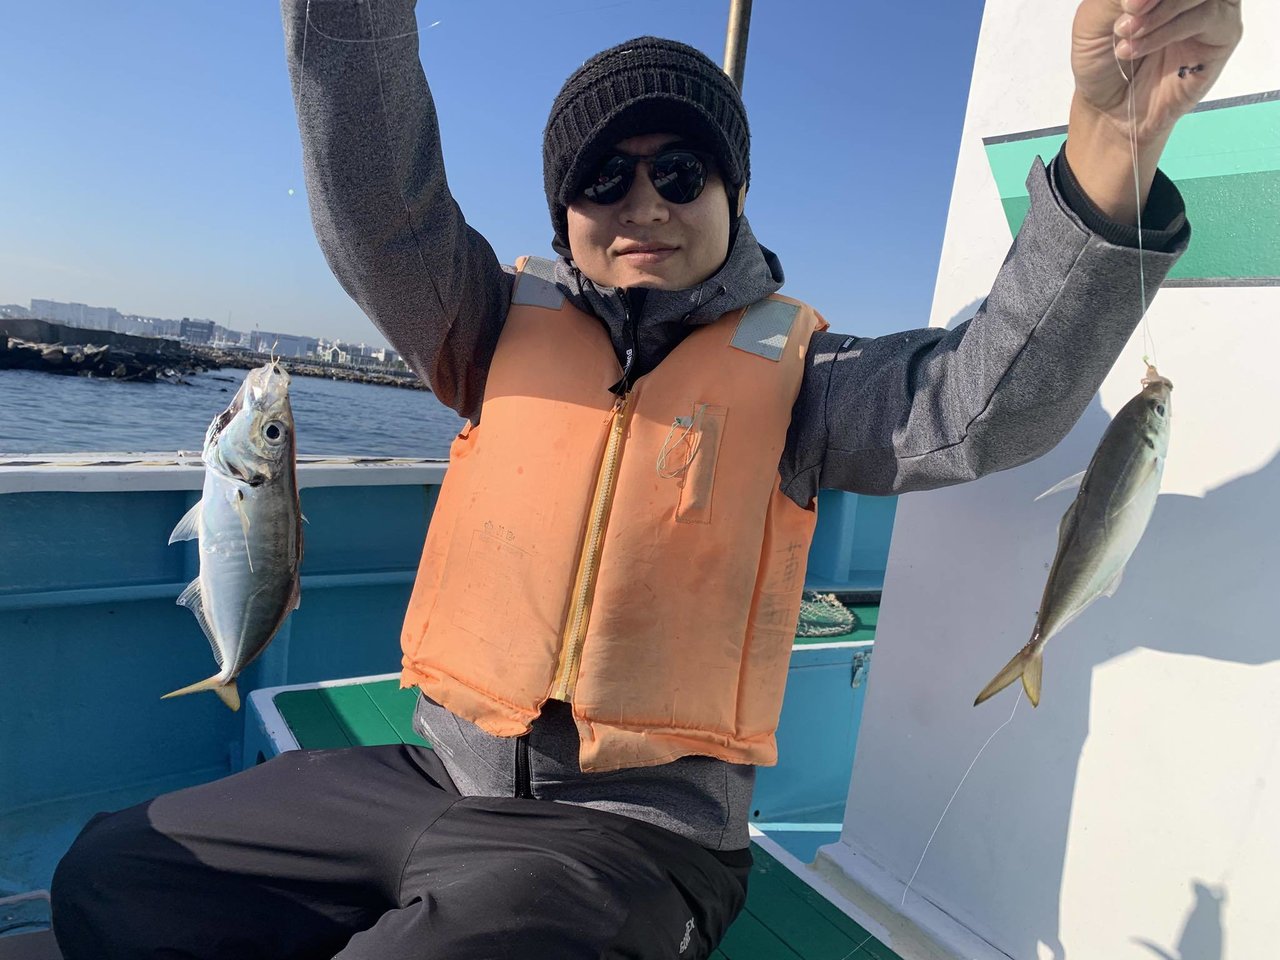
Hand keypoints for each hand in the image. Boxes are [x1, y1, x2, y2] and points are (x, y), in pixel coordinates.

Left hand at [1065, 0, 1242, 222]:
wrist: (1110, 109)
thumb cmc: (1101, 62)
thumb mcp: (1093, 21)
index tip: (1126, 5)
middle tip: (1127, 12)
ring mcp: (1212, 6)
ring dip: (1161, 12)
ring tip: (1127, 35)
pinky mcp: (1224, 32)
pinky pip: (1209, 16)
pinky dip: (1170, 29)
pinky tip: (1140, 48)